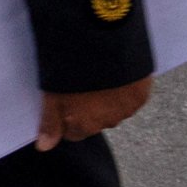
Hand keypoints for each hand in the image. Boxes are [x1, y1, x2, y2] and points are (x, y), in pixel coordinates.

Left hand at [35, 77, 153, 151]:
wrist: (102, 39)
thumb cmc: (71, 67)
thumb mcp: (52, 92)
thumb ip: (50, 122)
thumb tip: (44, 147)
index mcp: (84, 125)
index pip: (73, 133)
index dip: (67, 117)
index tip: (66, 100)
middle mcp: (107, 122)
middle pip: (95, 121)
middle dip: (90, 107)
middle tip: (83, 83)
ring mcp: (126, 108)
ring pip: (115, 109)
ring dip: (109, 98)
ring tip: (101, 75)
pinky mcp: (141, 93)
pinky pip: (131, 96)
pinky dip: (125, 88)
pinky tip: (116, 72)